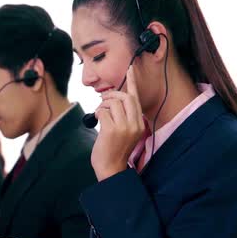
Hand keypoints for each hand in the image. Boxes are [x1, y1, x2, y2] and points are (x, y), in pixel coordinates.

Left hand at [91, 66, 144, 180]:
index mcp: (139, 124)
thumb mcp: (124, 133)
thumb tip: (112, 99)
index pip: (136, 98)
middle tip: (102, 100)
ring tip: (99, 114)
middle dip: (111, 95)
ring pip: (113, 103)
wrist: (111, 169)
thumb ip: (123, 117)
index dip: (132, 82)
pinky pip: (103, 112)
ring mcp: (124, 127)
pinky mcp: (112, 130)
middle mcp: (135, 124)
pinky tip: (96, 120)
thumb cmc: (114, 150)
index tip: (130, 68)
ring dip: (102, 105)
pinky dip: (97, 113)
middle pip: (125, 97)